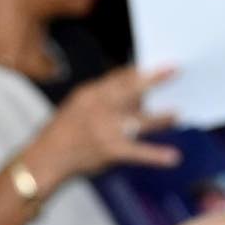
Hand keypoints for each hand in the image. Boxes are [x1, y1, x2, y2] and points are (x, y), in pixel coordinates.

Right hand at [32, 67, 181, 185]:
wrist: (47, 158)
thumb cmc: (67, 131)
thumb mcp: (80, 105)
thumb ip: (106, 98)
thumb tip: (138, 93)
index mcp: (91, 93)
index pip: (119, 77)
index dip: (140, 72)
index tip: (160, 66)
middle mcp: (99, 106)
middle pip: (131, 89)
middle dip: (154, 79)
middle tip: (175, 70)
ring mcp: (105, 128)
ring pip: (140, 120)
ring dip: (161, 118)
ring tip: (177, 114)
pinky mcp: (110, 150)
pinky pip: (138, 152)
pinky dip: (157, 155)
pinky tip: (174, 157)